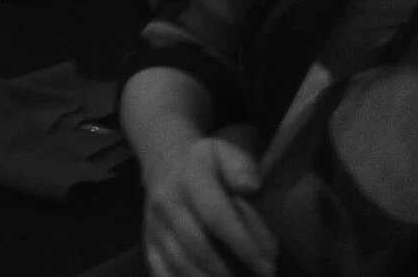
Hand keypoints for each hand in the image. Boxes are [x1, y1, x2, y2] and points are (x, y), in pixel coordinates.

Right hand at [144, 138, 276, 276]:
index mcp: (189, 178)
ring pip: (179, 263)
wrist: (165, 164)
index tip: (268, 265)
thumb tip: (251, 186)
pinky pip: (161, 272)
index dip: (244, 244)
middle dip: (230, 270)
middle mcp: (166, 203)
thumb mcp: (225, 152)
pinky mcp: (149, 245)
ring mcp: (154, 226)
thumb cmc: (206, 165)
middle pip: (197, 245)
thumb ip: (241, 166)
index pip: (216, 215)